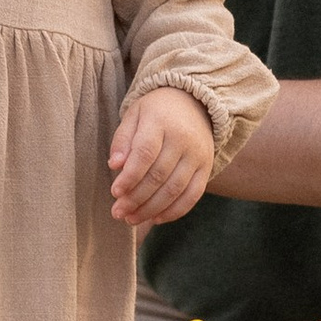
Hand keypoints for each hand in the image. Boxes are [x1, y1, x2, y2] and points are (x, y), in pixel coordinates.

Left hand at [108, 83, 215, 227]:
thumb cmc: (156, 111)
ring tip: (131, 219)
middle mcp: (183, 139)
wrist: (194, 102)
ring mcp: (198, 154)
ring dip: (151, 209)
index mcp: (161, 121)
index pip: (145, 153)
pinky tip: (155, 218)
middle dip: (136, 198)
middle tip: (118, 212)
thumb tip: (114, 165)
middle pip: (159, 175)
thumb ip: (122, 139)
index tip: (114, 192)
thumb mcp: (134, 114)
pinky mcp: (207, 167)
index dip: (130, 176)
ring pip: (175, 189)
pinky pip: (193, 195)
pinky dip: (174, 211)